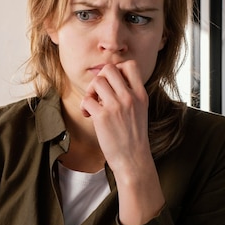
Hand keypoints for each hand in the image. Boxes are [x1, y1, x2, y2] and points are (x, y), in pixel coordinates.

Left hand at [80, 60, 164, 224]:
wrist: (133, 159)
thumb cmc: (134, 136)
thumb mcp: (140, 110)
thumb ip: (130, 94)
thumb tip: (109, 78)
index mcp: (141, 94)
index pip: (129, 65)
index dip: (116, 69)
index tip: (112, 83)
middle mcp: (129, 97)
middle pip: (109, 69)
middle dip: (100, 78)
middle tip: (98, 93)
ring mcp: (116, 106)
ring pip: (96, 81)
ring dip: (90, 91)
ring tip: (92, 104)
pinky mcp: (102, 117)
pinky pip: (87, 99)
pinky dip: (84, 106)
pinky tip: (88, 115)